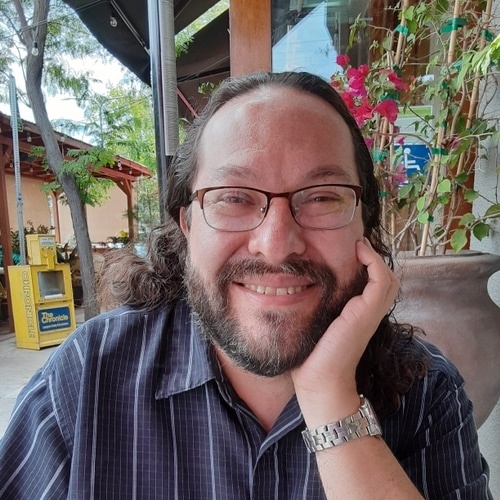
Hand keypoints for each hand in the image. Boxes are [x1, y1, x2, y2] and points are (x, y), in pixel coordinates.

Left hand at [291, 238, 399, 424]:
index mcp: (358, 316)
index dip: (369, 267)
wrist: (319, 382)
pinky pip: (381, 279)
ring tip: (360, 245)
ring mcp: (370, 312)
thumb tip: (292, 290)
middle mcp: (368, 313)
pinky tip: (359, 251)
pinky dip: (374, 262)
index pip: (375, 286)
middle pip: (386, 280)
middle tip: (359, 244)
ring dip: (376, 258)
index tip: (353, 250)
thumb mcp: (315, 325)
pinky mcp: (366, 312)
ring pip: (387, 277)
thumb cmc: (312, 357)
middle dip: (375, 259)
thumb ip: (316, 309)